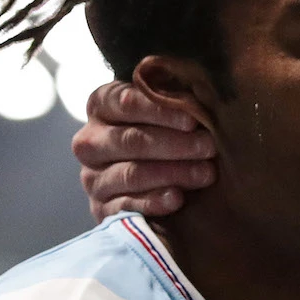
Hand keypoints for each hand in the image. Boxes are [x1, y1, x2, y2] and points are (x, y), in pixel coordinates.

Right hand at [71, 81, 216, 218]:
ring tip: (206, 173)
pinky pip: (126, 207)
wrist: (154, 179)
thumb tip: (201, 89)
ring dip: (172, 172)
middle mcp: (90, 141)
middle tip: (209, 147)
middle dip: (174, 144)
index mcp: (102, 106)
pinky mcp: (101, 210)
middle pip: (131, 140)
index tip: (192, 119)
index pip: (125, 102)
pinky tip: (178, 198)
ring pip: (131, 174)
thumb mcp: (168, 108)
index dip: (160, 111)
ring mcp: (93, 178)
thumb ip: (176, 95)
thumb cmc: (167, 131)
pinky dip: (154, 202)